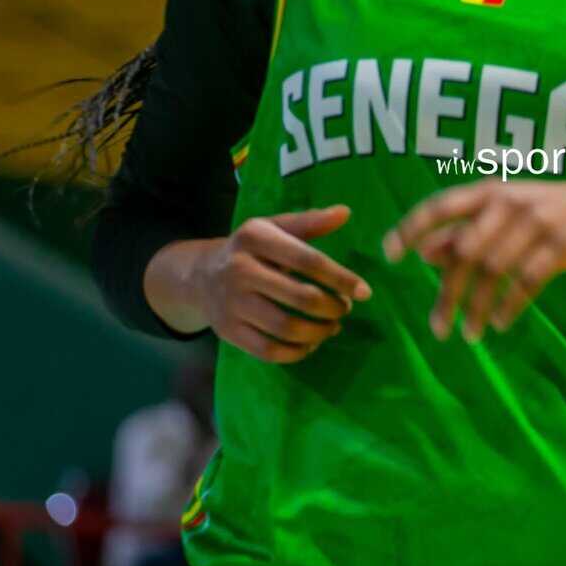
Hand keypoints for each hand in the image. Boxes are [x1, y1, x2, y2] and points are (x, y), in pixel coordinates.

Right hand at [189, 205, 370, 362]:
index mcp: (255, 237)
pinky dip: (296, 352)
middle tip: (344, 309)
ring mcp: (232, 303)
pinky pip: (269, 351)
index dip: (340, 278)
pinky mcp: (228, 331)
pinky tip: (310, 343)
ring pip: (286, 328)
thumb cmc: (250, 249)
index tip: (364, 292)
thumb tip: (345, 212)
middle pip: (301, 298)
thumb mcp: (274, 227)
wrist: (200, 275)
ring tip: (332, 326)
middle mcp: (240, 269)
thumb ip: (309, 222)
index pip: (308, 260)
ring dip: (318, 332)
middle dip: (332, 308)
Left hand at [383, 181, 565, 341]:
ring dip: (478, 307)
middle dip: (448, 294)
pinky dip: (510, 306)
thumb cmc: (543, 211)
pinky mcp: (561, 243)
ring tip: (469, 334)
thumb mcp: (503, 213)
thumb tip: (423, 253)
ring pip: (495, 271)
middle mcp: (508, 202)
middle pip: (466, 252)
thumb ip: (464, 231)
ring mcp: (537, 222)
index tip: (389, 255)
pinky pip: (527, 281)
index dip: (412, 228)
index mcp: (488, 191)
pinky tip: (501, 324)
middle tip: (437, 329)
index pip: (441, 206)